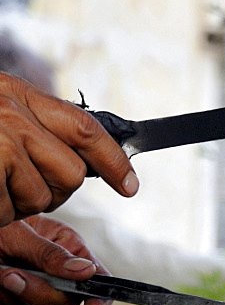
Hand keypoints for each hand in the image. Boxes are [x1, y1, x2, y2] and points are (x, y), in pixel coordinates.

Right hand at [0, 73, 139, 225]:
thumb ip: (33, 125)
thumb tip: (79, 157)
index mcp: (17, 93)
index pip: (84, 127)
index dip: (113, 160)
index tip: (130, 185)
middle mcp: (12, 112)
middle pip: (72, 173)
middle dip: (55, 191)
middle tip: (20, 187)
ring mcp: (1, 140)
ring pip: (43, 198)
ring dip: (20, 204)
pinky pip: (11, 210)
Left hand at [0, 214, 110, 304]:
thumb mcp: (19, 234)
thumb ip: (51, 255)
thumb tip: (86, 272)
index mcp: (67, 247)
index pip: (96, 277)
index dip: (99, 297)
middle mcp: (54, 272)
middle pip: (65, 301)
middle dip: (38, 291)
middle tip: (11, 276)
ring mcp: (33, 291)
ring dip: (9, 294)